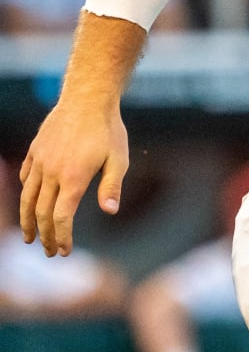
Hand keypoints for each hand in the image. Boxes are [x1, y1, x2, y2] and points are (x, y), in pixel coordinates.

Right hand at [19, 101, 127, 256]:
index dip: (61, 237)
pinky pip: (26, 177)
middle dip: (45, 236)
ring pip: (27, 198)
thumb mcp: (119, 158)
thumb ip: (112, 186)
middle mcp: (52, 172)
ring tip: (30, 238)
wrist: (87, 98)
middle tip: (49, 252)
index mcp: (73, 178)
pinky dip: (26, 194)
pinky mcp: (35, 151)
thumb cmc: (108, 129)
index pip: (61, 217)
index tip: (63, 251)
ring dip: (28, 221)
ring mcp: (40, 161)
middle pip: (42, 213)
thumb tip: (109, 212)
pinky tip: (30, 202)